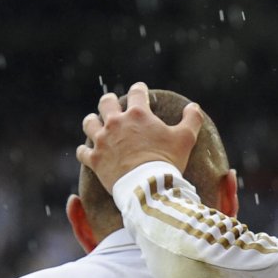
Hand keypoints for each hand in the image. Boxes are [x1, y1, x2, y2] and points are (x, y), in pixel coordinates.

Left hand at [76, 81, 204, 190]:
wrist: (147, 187)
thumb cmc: (167, 162)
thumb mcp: (186, 139)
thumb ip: (191, 120)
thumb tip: (194, 107)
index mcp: (138, 114)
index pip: (136, 93)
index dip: (139, 90)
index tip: (140, 90)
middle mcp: (116, 123)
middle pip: (106, 103)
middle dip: (109, 102)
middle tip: (111, 103)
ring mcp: (103, 140)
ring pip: (89, 123)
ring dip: (92, 122)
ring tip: (95, 123)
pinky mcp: (95, 159)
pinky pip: (83, 152)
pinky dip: (85, 151)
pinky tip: (87, 151)